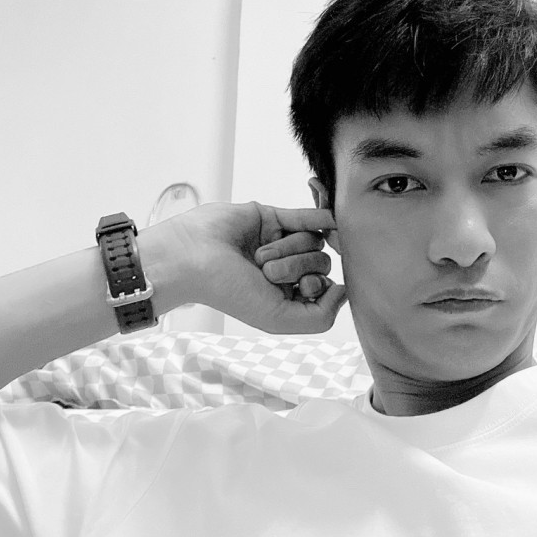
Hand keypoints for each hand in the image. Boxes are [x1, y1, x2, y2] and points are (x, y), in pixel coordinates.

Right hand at [169, 201, 345, 333]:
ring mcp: (280, 243)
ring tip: (259, 256)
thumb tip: (345, 291)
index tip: (301, 287)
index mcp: (288, 296)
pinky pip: (305, 216)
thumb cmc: (228, 291)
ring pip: (313, 239)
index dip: (318, 285)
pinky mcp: (271, 218)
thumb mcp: (279, 320)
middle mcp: (287, 270)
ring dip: (288, 248)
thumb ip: (320, 317)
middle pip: (321, 262)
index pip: (326, 287)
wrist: (191, 258)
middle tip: (265, 271)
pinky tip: (332, 217)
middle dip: (297, 266)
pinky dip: (319, 216)